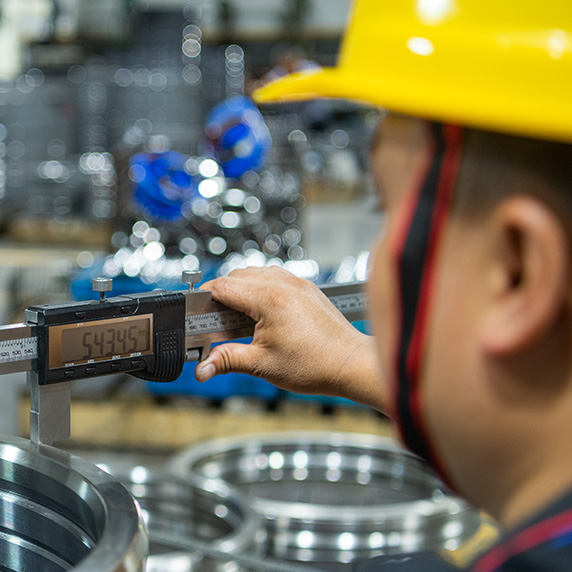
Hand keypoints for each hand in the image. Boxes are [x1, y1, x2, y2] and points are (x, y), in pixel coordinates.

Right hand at [194, 267, 387, 411]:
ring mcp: (298, 283)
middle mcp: (284, 284)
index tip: (198, 313)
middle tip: (217, 320)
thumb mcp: (262, 364)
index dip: (205, 298)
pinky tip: (261, 313)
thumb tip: (203, 368)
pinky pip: (275, 278)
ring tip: (239, 318)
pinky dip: (261, 289)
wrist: (350, 364)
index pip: (224, 286)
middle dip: (222, 295)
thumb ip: (227, 360)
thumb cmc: (316, 365)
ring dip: (242, 290)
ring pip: (257, 273)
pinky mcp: (306, 288)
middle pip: (238, 276)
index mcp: (270, 299)